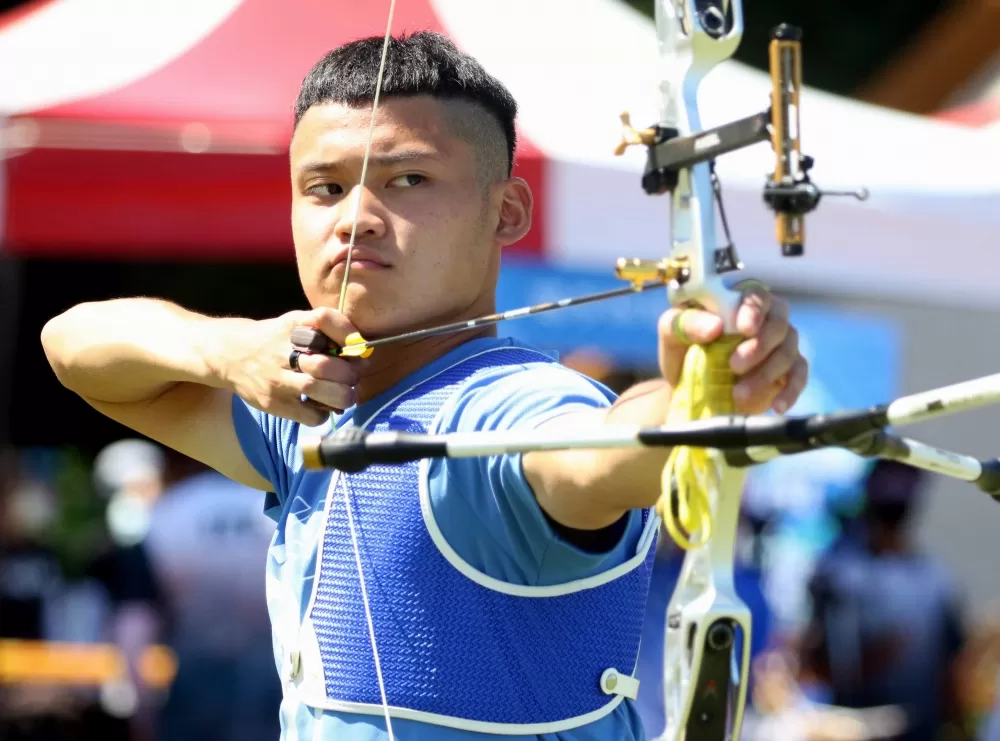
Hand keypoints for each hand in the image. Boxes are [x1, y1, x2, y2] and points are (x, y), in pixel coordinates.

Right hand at [217, 307, 363, 425]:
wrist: (228, 354)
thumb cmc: (273, 340)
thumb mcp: (294, 324)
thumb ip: (325, 332)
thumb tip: (363, 354)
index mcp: (292, 326)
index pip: (324, 319)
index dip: (347, 333)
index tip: (359, 347)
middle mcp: (283, 350)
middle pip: (324, 363)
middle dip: (349, 374)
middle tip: (353, 377)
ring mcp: (276, 378)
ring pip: (316, 388)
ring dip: (341, 395)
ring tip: (345, 395)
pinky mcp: (273, 402)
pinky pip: (309, 415)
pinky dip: (324, 413)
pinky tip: (322, 406)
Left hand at [657, 283, 807, 414]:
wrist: (688, 387)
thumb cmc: (682, 351)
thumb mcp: (672, 334)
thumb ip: (685, 323)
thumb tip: (715, 327)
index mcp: (739, 303)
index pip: (758, 296)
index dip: (754, 310)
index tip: (743, 329)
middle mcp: (766, 320)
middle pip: (779, 324)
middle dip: (760, 346)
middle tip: (734, 366)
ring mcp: (780, 345)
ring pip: (788, 352)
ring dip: (766, 374)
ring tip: (738, 394)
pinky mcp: (787, 371)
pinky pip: (799, 376)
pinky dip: (790, 391)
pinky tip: (777, 406)